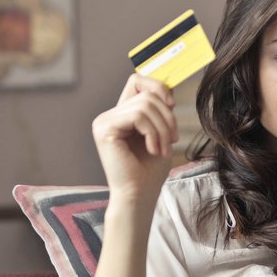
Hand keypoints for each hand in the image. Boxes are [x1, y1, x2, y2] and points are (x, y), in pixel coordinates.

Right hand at [90, 73, 178, 205]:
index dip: (157, 87)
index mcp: (121, 115)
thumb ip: (160, 110)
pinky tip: (153, 150)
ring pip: (144, 105)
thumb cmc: (149, 171)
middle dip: (167, 117)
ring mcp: (104, 121)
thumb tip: (169, 88)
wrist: (139, 195)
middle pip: (146, 94)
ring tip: (163, 149)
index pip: (137, 81)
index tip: (172, 106)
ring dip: (162, 128)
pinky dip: (153, 132)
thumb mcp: (161, 133)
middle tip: (172, 141)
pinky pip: (137, 116)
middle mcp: (109, 116)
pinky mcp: (104, 129)